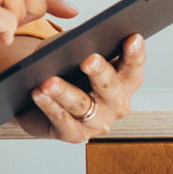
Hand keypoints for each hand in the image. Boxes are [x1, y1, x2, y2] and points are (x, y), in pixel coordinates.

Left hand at [18, 34, 144, 142]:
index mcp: (124, 80)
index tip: (133, 38)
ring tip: (49, 81)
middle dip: (100, 72)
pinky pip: (61, 119)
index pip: (133, 65)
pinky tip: (38, 93)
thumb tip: (73, 43)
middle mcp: (117, 104)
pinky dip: (49, 105)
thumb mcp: (72, 51)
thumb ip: (79, 45)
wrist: (41, 103)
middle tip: (89, 60)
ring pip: (82, 104)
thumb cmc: (63, 69)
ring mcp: (98, 122)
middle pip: (109, 86)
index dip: (135, 52)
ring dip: (65, 91)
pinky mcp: (75, 135)